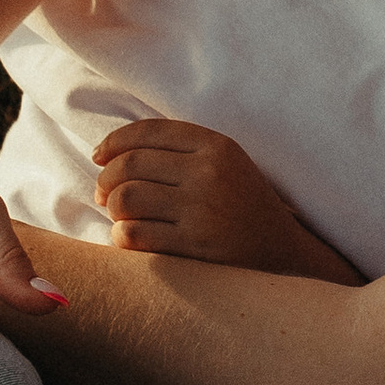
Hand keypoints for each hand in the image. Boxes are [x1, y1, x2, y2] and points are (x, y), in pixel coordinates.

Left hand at [91, 118, 362, 281]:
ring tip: (118, 216)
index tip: (99, 155)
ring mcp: (202, 210)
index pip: (149, 131)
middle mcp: (209, 173)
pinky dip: (121, 236)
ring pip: (126, 198)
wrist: (284, 253)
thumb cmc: (245, 206)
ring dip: (112, 208)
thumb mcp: (227, 164)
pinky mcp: (195, 246)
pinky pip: (135, 234)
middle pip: (130, 165)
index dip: (115, 141)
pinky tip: (128, 237)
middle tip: (102, 193)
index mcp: (217, 146)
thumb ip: (183, 151)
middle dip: (106, 179)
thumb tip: (114, 151)